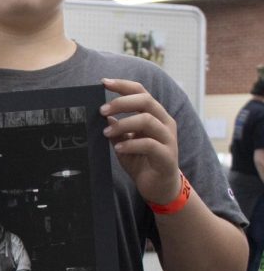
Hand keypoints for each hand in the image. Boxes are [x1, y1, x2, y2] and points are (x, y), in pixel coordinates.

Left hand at [100, 78, 181, 204]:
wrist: (158, 187)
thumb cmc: (141, 161)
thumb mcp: (123, 142)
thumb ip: (116, 129)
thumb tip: (103, 115)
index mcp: (154, 115)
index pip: (141, 92)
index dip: (123, 85)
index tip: (103, 82)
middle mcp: (164, 123)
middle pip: (146, 101)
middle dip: (122, 102)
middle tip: (101, 110)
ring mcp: (168, 138)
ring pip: (148, 120)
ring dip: (123, 123)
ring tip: (106, 132)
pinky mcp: (167, 156)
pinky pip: (149, 144)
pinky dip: (131, 144)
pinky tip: (118, 148)